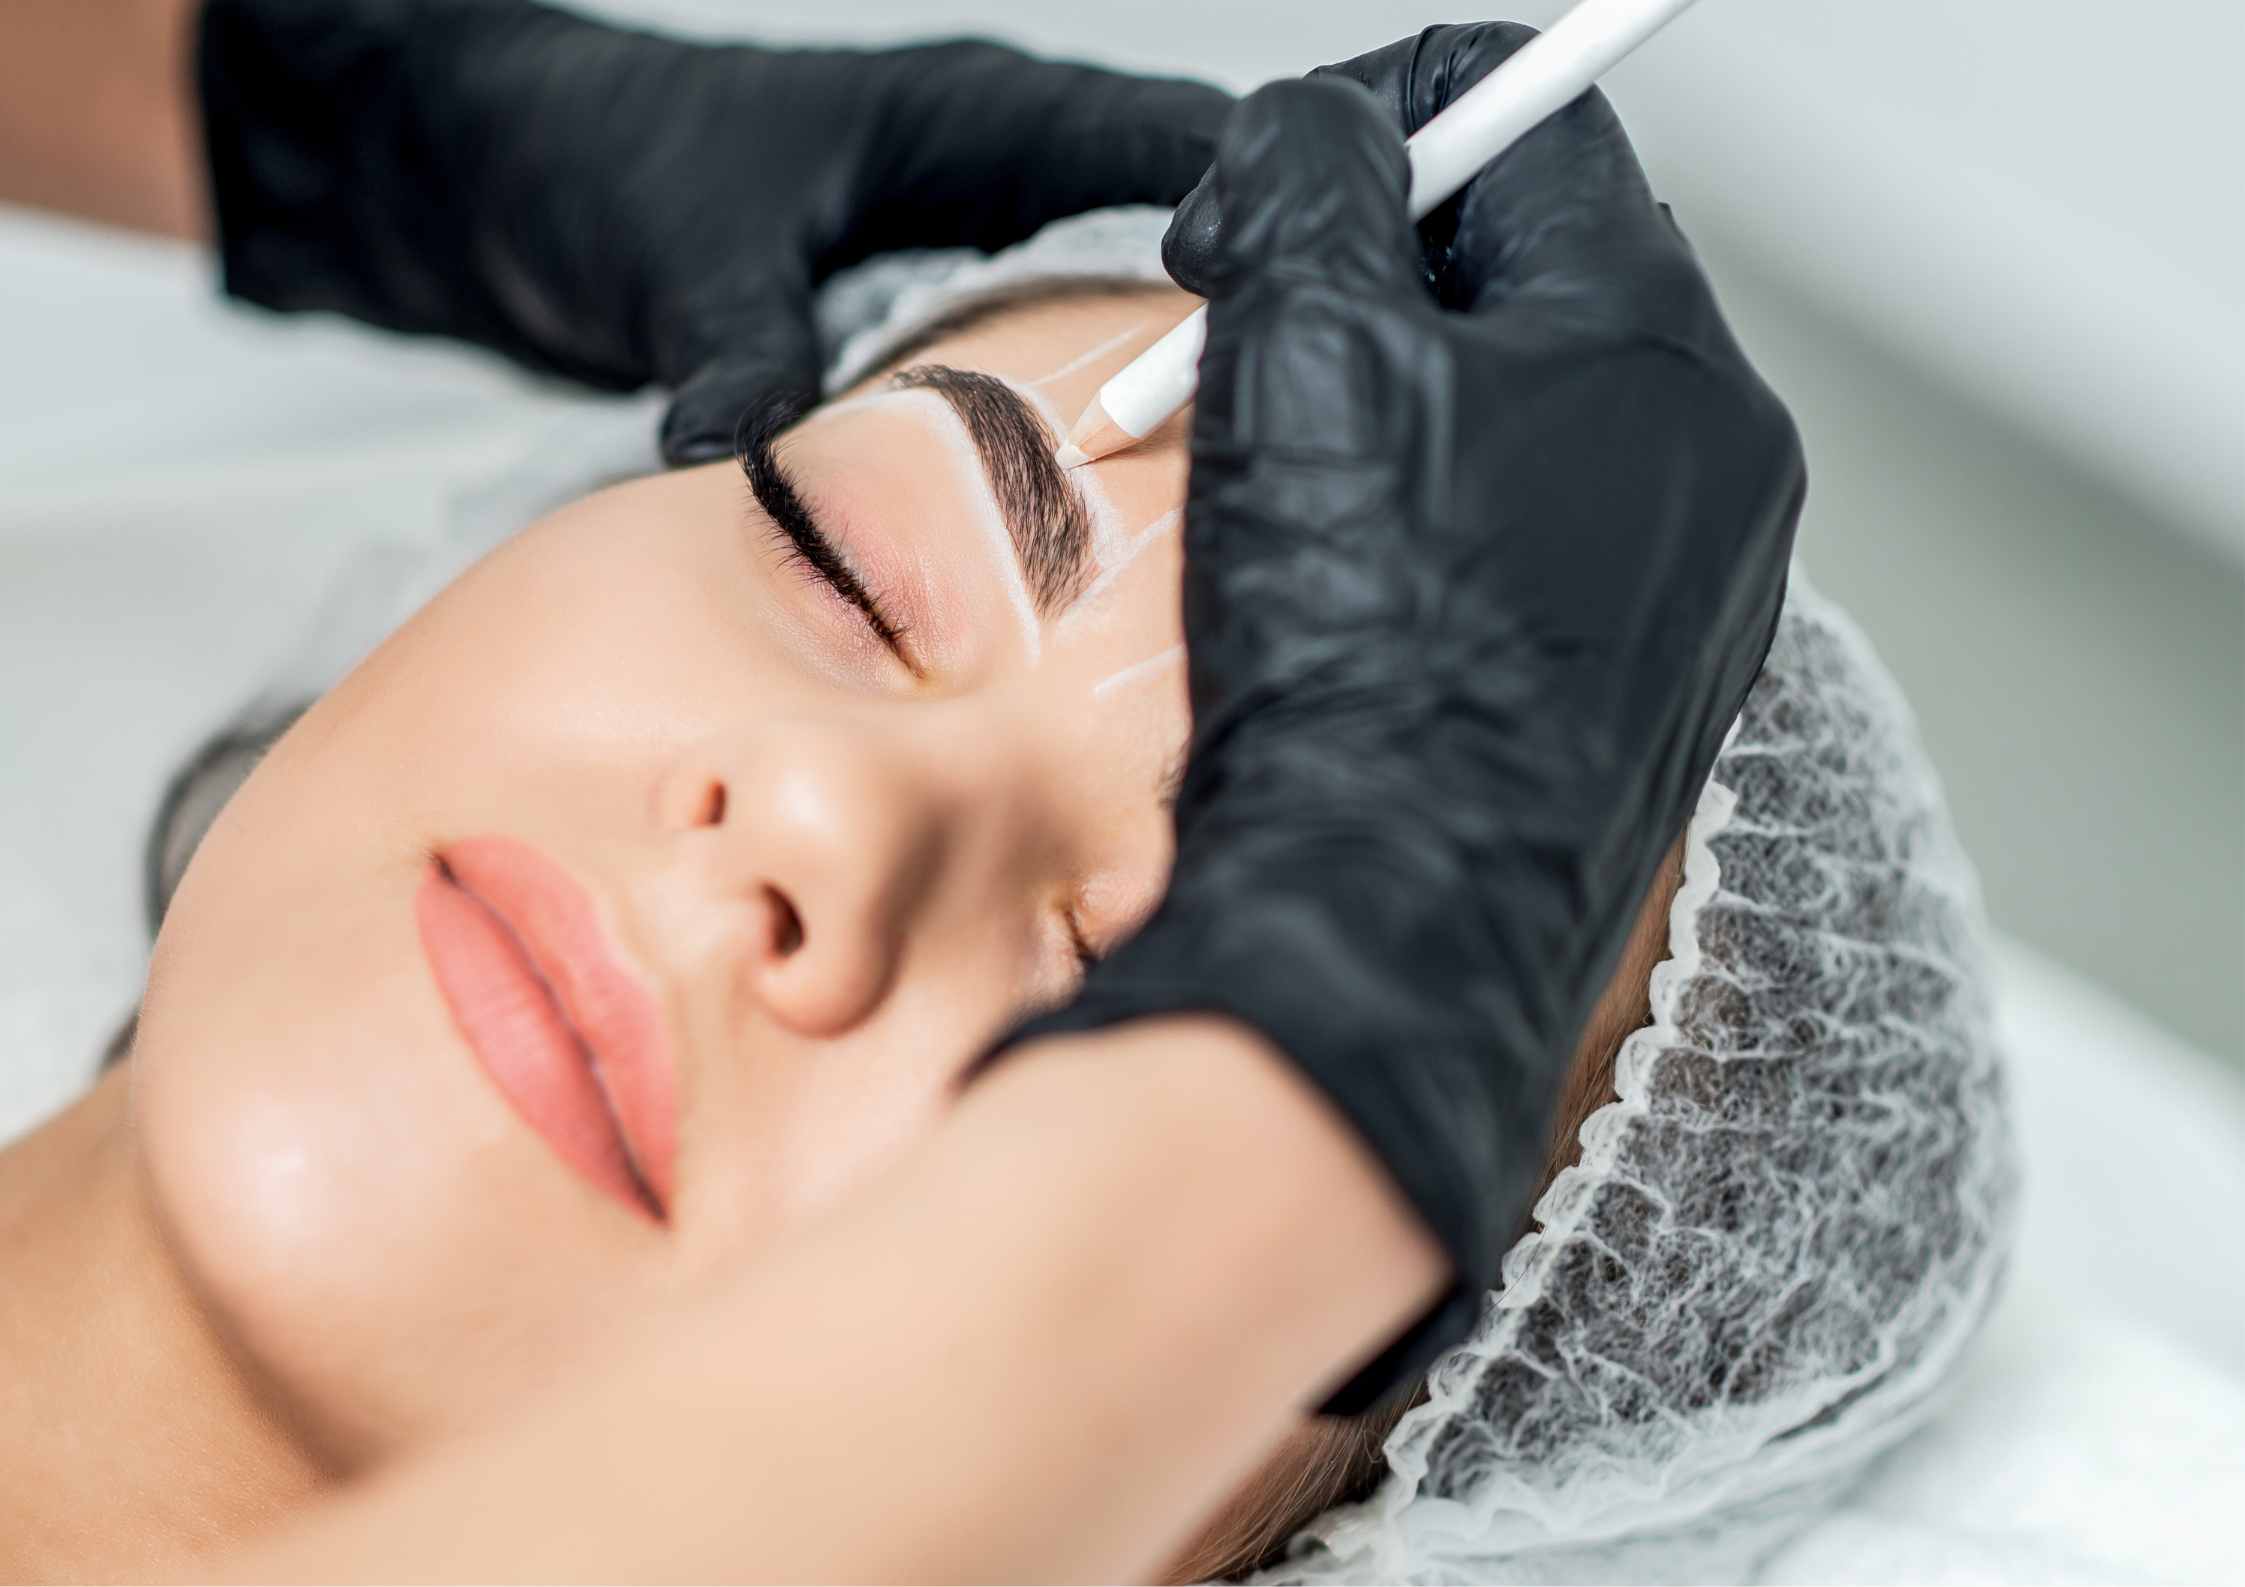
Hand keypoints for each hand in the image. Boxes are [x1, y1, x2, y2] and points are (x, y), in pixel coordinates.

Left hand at [195, 0, 1229, 460]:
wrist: (488, 173)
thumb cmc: (592, 157)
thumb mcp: (682, 250)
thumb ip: (742, 347)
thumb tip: (765, 460)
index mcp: (970, 116)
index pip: (1164, 145)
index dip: (1256, 220)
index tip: (1316, 317)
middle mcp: (989, 176)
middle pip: (1167, 243)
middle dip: (1229, 328)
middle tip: (1294, 438)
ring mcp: (960, 252)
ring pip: (1109, 318)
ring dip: (1153, 392)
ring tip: (1220, 496)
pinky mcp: (918, 322)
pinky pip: (1031, 374)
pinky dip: (1066, 430)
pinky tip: (1087, 521)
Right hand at [978, 26, 1803, 1412]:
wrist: (1387, 925)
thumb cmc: (1364, 659)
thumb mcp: (1303, 340)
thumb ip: (1314, 174)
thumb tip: (1325, 131)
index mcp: (1662, 349)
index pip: (1536, 125)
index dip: (1374, 123)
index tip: (1264, 193)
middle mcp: (1709, 461)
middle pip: (1527, 268)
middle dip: (1365, 270)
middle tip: (1238, 326)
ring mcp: (1683, 584)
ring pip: (1519, 406)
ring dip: (1384, 395)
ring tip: (1276, 475)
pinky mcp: (1632, 681)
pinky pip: (1524, 535)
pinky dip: (1423, 516)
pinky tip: (1339, 581)